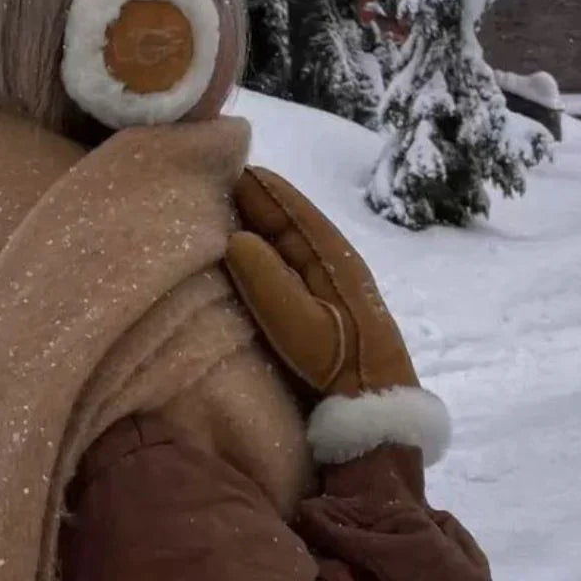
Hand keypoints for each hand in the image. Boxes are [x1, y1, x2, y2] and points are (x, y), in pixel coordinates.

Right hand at [225, 167, 448, 466]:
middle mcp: (329, 261)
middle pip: (286, 222)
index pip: (291, 209)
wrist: (374, 412)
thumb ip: (268, 282)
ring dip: (253, 228)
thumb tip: (235, 239)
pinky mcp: (316, 305)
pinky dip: (259, 254)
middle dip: (252, 204)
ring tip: (212, 215)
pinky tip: (234, 258)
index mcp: (332, 256)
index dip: (258, 188)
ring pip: (282, 243)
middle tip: (207, 186)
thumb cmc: (340, 366)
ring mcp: (324, 283)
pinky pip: (282, 265)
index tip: (221, 167)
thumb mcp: (304, 327)